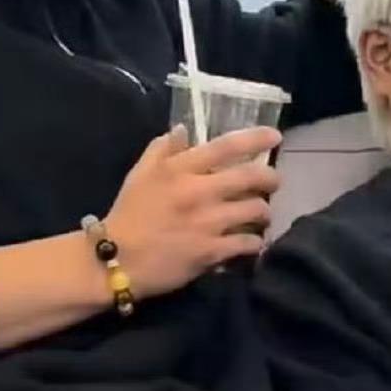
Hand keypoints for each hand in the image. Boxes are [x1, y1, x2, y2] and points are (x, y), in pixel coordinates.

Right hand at [105, 126, 281, 298]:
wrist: (116, 261)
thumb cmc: (128, 214)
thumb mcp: (140, 174)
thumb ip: (161, 149)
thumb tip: (184, 129)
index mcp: (180, 169)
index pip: (226, 146)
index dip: (256, 138)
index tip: (274, 137)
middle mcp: (199, 192)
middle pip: (252, 177)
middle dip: (270, 178)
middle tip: (274, 182)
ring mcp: (208, 223)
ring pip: (256, 210)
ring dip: (264, 211)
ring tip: (261, 214)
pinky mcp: (212, 252)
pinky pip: (248, 243)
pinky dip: (255, 241)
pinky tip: (251, 241)